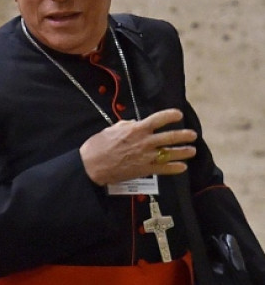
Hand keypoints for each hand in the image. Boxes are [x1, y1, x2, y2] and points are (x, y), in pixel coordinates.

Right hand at [79, 108, 196, 185]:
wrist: (92, 166)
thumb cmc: (98, 146)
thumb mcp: (111, 129)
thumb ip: (126, 126)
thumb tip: (135, 123)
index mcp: (136, 129)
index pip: (159, 119)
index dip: (171, 116)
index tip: (178, 115)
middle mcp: (145, 142)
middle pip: (170, 137)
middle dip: (183, 135)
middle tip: (192, 135)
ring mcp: (146, 156)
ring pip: (170, 153)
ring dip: (183, 151)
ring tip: (192, 151)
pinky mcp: (144, 170)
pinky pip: (164, 169)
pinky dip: (174, 168)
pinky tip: (182, 167)